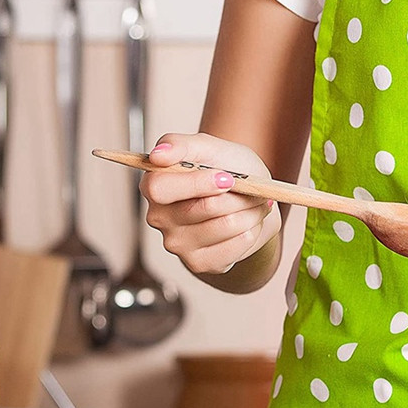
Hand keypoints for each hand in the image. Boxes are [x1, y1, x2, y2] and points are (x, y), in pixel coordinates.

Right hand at [141, 132, 280, 276]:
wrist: (249, 197)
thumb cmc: (226, 169)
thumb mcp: (208, 147)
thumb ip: (181, 145)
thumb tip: (158, 155)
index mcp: (153, 186)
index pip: (160, 188)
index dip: (196, 184)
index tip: (226, 178)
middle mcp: (159, 218)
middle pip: (200, 208)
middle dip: (236, 195)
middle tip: (251, 188)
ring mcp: (177, 244)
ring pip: (224, 226)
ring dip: (249, 211)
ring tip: (253, 203)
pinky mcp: (198, 263)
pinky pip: (235, 246)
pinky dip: (251, 231)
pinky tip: (247, 224)